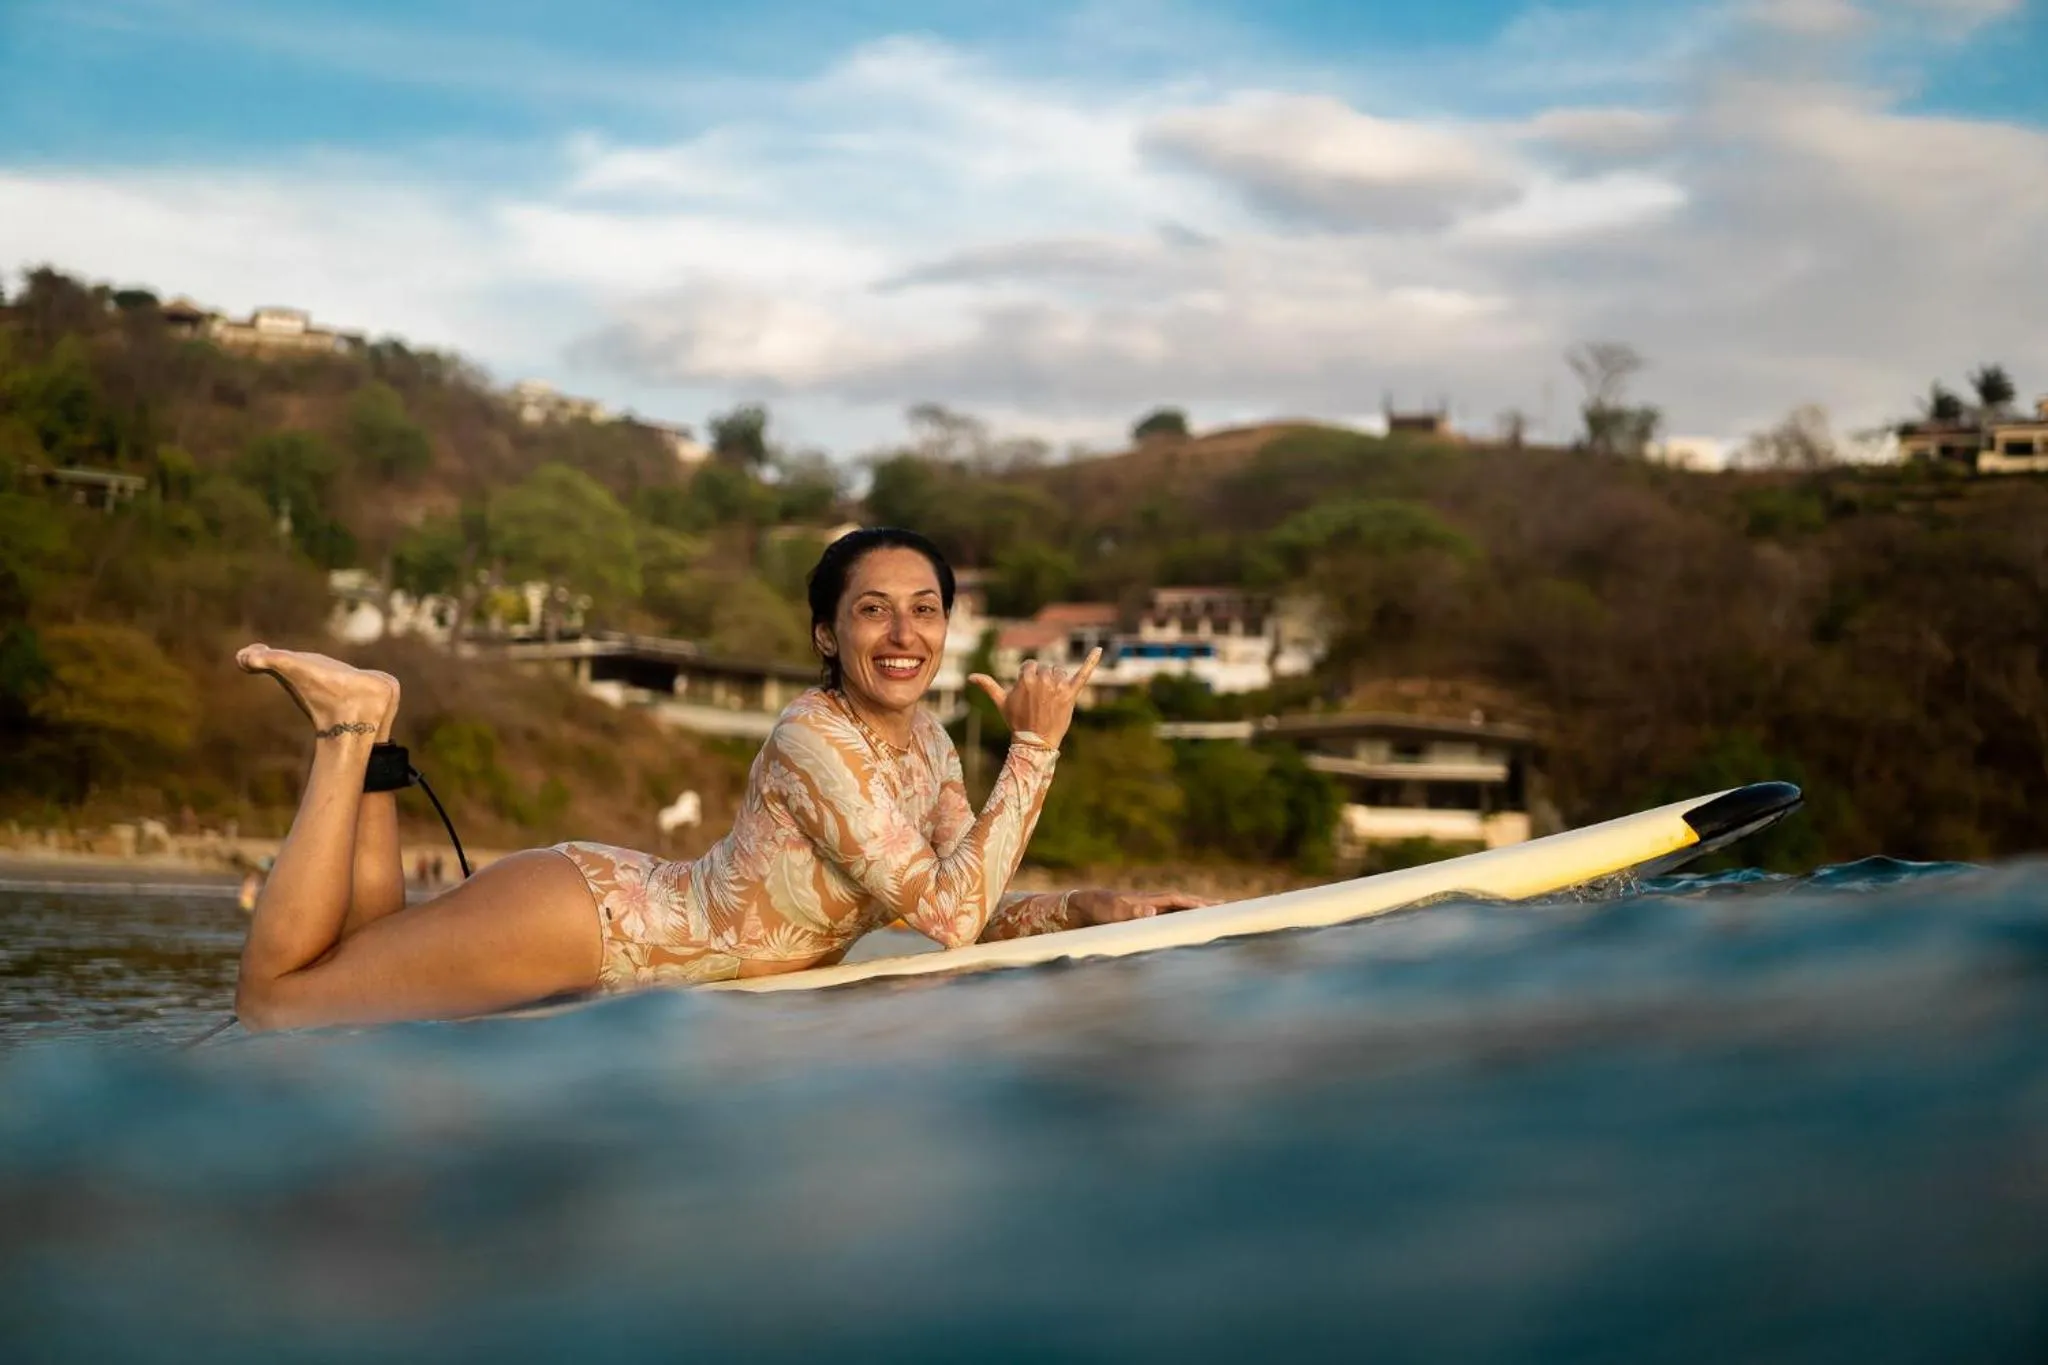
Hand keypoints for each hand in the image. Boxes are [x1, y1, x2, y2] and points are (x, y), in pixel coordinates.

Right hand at [968, 647, 1101, 752]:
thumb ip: (988, 686)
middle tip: (1039, 700)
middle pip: (1045, 668)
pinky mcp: (1071, 693)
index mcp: (1026, 678)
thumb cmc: (1016, 721)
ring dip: (1056, 681)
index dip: (1028, 678)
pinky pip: (1083, 673)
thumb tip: (970, 677)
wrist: (1035, 742)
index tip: (1028, 694)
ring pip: (1059, 671)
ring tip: (1050, 700)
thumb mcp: (1001, 702)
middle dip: (1042, 680)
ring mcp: (1058, 686)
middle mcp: (1042, 679)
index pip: (1030, 665)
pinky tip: (1100, 650)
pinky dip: (1091, 661)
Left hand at [1071, 888, 1217, 925]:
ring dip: (1199, 914)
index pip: (1180, 901)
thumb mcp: (1111, 910)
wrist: (1083, 907)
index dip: (1198, 904)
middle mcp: (1155, 903)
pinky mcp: (1147, 919)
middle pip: (1186, 903)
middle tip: (1231, 909)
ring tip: (1219, 917)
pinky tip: (1193, 929)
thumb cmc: (1097, 908)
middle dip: (1207, 906)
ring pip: (1181, 912)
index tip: (1216, 909)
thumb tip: (1152, 911)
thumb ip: (1130, 911)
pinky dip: (1185, 922)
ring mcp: (1152, 911)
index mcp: (1150, 900)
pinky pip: (1171, 920)